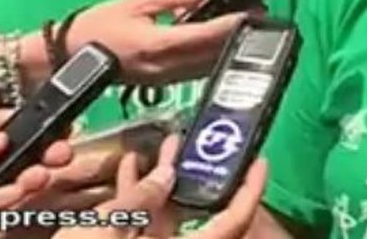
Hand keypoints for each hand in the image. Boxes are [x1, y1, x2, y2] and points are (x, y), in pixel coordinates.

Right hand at [54, 135, 268, 238]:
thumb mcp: (105, 231)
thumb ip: (139, 200)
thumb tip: (167, 174)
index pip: (233, 221)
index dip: (250, 191)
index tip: (261, 159)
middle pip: (195, 213)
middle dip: (194, 172)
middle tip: (198, 137)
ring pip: (163, 216)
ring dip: (161, 179)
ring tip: (163, 142)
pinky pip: (135, 223)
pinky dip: (133, 197)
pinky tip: (126, 165)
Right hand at [66, 0, 247, 85]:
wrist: (67, 59)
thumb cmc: (97, 26)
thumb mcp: (136, 2)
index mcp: (156, 44)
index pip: (204, 36)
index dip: (232, 26)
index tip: (256, 15)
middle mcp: (164, 67)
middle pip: (212, 54)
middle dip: (238, 36)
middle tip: (260, 16)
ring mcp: (164, 80)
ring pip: (207, 66)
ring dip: (229, 48)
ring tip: (247, 26)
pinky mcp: (162, 85)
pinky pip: (196, 72)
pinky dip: (212, 57)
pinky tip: (222, 42)